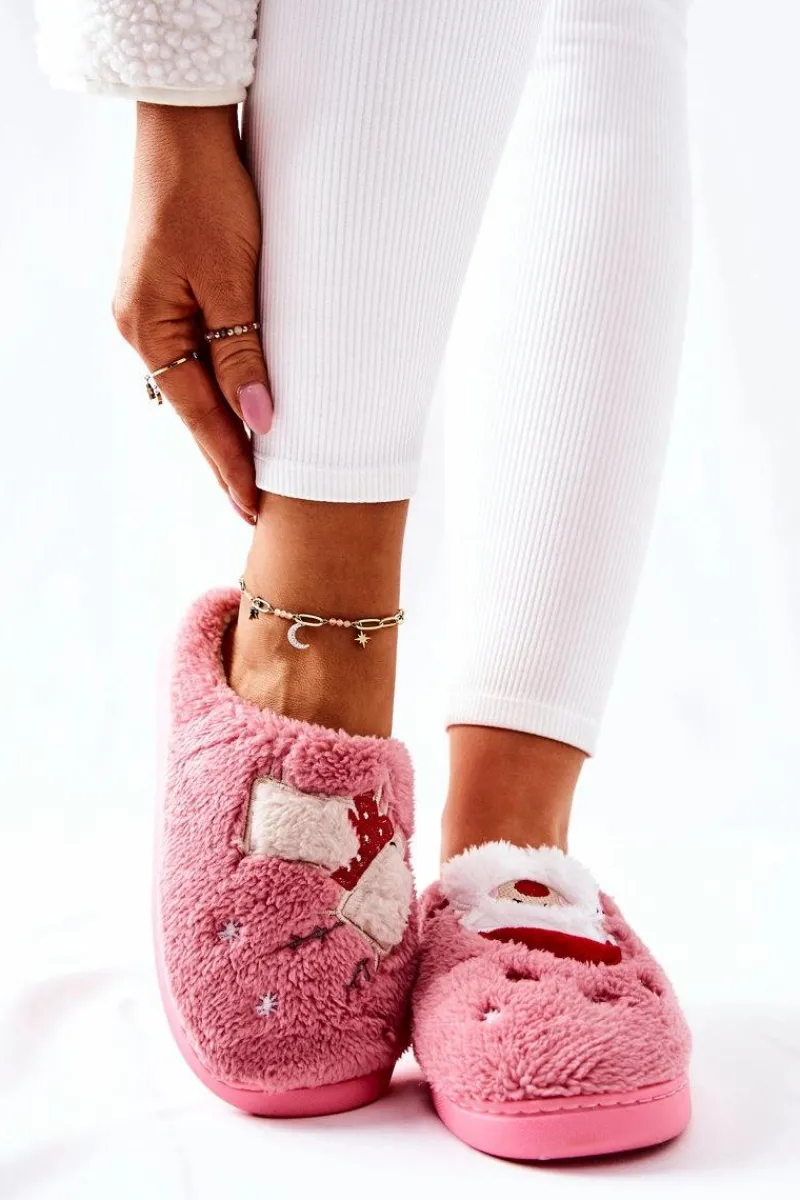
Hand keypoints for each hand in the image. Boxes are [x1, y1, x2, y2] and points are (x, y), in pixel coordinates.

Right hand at [113, 103, 272, 522]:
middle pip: (193, 408)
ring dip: (225, 425)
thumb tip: (259, 422)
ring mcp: (151, 312)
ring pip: (195, 385)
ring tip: (255, 471)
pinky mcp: (167, 294)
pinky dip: (221, 387)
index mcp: (150, 329)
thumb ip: (243, 352)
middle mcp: (142, 328)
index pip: (200, 417)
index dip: (231, 464)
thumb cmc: (210, 194)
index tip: (254, 507)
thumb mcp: (233, 277)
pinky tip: (241, 407)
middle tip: (255, 507)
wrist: (186, 128)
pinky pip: (196, 357)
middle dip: (226, 458)